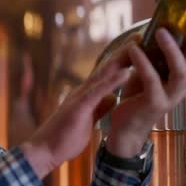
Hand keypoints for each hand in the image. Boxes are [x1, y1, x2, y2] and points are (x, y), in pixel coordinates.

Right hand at [21, 48, 131, 178]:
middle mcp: (83, 92)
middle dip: (124, 52)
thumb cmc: (64, 138)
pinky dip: (113, 81)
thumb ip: (99, 107)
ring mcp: (80, 98)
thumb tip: (111, 98)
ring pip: (103, 74)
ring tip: (137, 45)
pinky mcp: (79, 107)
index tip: (138, 49)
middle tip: (141, 35)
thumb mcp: (88, 120)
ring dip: (121, 59)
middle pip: (106, 68)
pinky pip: (98, 91)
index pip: (107, 74)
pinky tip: (126, 72)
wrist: (45, 150)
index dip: (122, 61)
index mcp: (86, 96)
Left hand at [107, 28, 185, 156]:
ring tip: (158, 32)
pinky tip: (133, 49)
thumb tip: (150, 33)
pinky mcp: (155, 103)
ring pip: (180, 71)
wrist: (124, 128)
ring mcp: (171, 97)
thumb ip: (152, 59)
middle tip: (175, 23)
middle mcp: (182, 89)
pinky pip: (151, 78)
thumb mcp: (146, 75)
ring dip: (171, 50)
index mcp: (182, 81)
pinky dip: (142, 62)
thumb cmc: (136, 99)